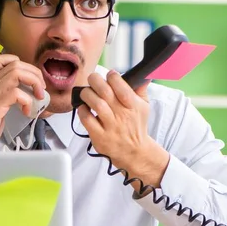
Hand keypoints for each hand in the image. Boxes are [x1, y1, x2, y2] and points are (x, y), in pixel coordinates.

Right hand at [0, 55, 45, 150]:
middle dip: (34, 73)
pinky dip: (27, 101)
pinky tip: (26, 111)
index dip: (21, 63)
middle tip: (40, 89)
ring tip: (37, 97)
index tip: (31, 79)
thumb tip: (31, 96)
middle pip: (15, 63)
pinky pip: (15, 93)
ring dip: (33, 82)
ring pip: (16, 73)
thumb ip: (8, 98)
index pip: (2, 60)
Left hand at [77, 71, 168, 189]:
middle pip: (104, 91)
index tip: (110, 75)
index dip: (112, 76)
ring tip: (86, 93)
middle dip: (95, 80)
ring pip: (96, 104)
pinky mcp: (100, 137)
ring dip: (87, 94)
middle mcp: (122, 115)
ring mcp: (110, 127)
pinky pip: (87, 120)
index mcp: (133, 105)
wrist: (134, 151)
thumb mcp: (144, 106)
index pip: (120, 85)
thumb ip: (141, 89)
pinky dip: (82, 111)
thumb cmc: (136, 125)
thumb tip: (142, 75)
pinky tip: (83, 108)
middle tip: (93, 80)